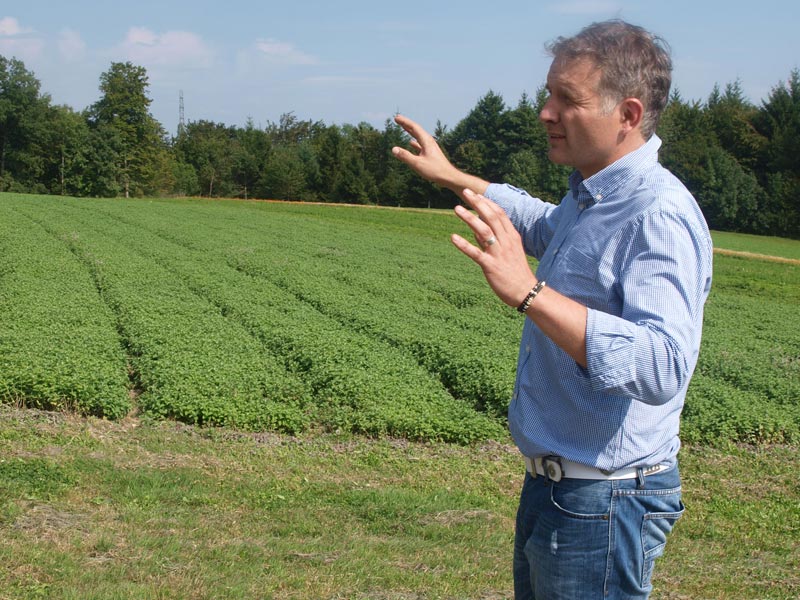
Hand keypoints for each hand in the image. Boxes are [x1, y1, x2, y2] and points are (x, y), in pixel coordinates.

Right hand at [392, 114, 488, 195]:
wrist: (449, 177)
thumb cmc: (435, 170)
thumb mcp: (417, 164)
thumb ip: (405, 156)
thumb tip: (393, 149)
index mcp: (426, 141)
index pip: (413, 127)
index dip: (404, 122)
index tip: (396, 118)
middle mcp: (429, 142)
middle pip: (416, 130)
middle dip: (406, 124)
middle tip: (397, 119)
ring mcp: (430, 147)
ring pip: (418, 136)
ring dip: (410, 131)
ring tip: (404, 127)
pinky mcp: (431, 154)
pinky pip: (420, 144)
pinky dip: (414, 142)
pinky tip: (411, 143)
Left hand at [451, 189, 536, 307]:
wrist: (526, 292)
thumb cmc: (516, 272)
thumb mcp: (508, 252)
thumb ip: (492, 240)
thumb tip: (476, 231)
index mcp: (511, 237)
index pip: (499, 213)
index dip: (487, 202)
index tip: (475, 194)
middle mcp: (506, 242)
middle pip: (491, 217)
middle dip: (478, 203)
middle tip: (465, 192)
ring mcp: (498, 253)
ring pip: (483, 231)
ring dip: (469, 218)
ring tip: (456, 208)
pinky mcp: (491, 266)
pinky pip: (475, 253)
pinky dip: (464, 244)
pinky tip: (452, 237)